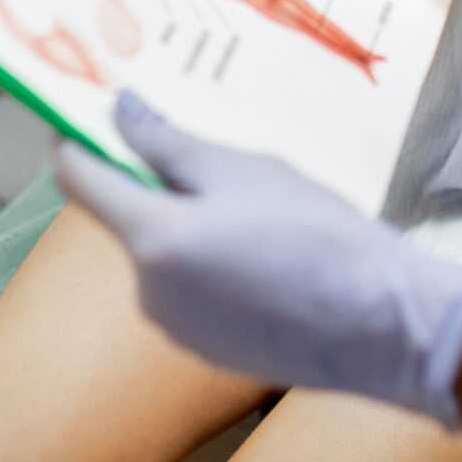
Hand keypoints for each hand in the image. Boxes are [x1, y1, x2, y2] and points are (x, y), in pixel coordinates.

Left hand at [55, 92, 461, 427]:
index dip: (78, 140)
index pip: (82, 181)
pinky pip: (193, 289)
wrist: (384, 326)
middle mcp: (150, 293)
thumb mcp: (243, 171)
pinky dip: (214, 263)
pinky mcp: (209, 350)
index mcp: (153, 241)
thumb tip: (120, 113)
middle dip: (158, 183)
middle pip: (130, 218)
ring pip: (165, 253)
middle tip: (216, 155)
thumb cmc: (318, 238)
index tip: (89, 111)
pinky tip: (270, 254)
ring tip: (261, 209)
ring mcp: (178, 328)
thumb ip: (169, 144)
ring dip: (192, 224)